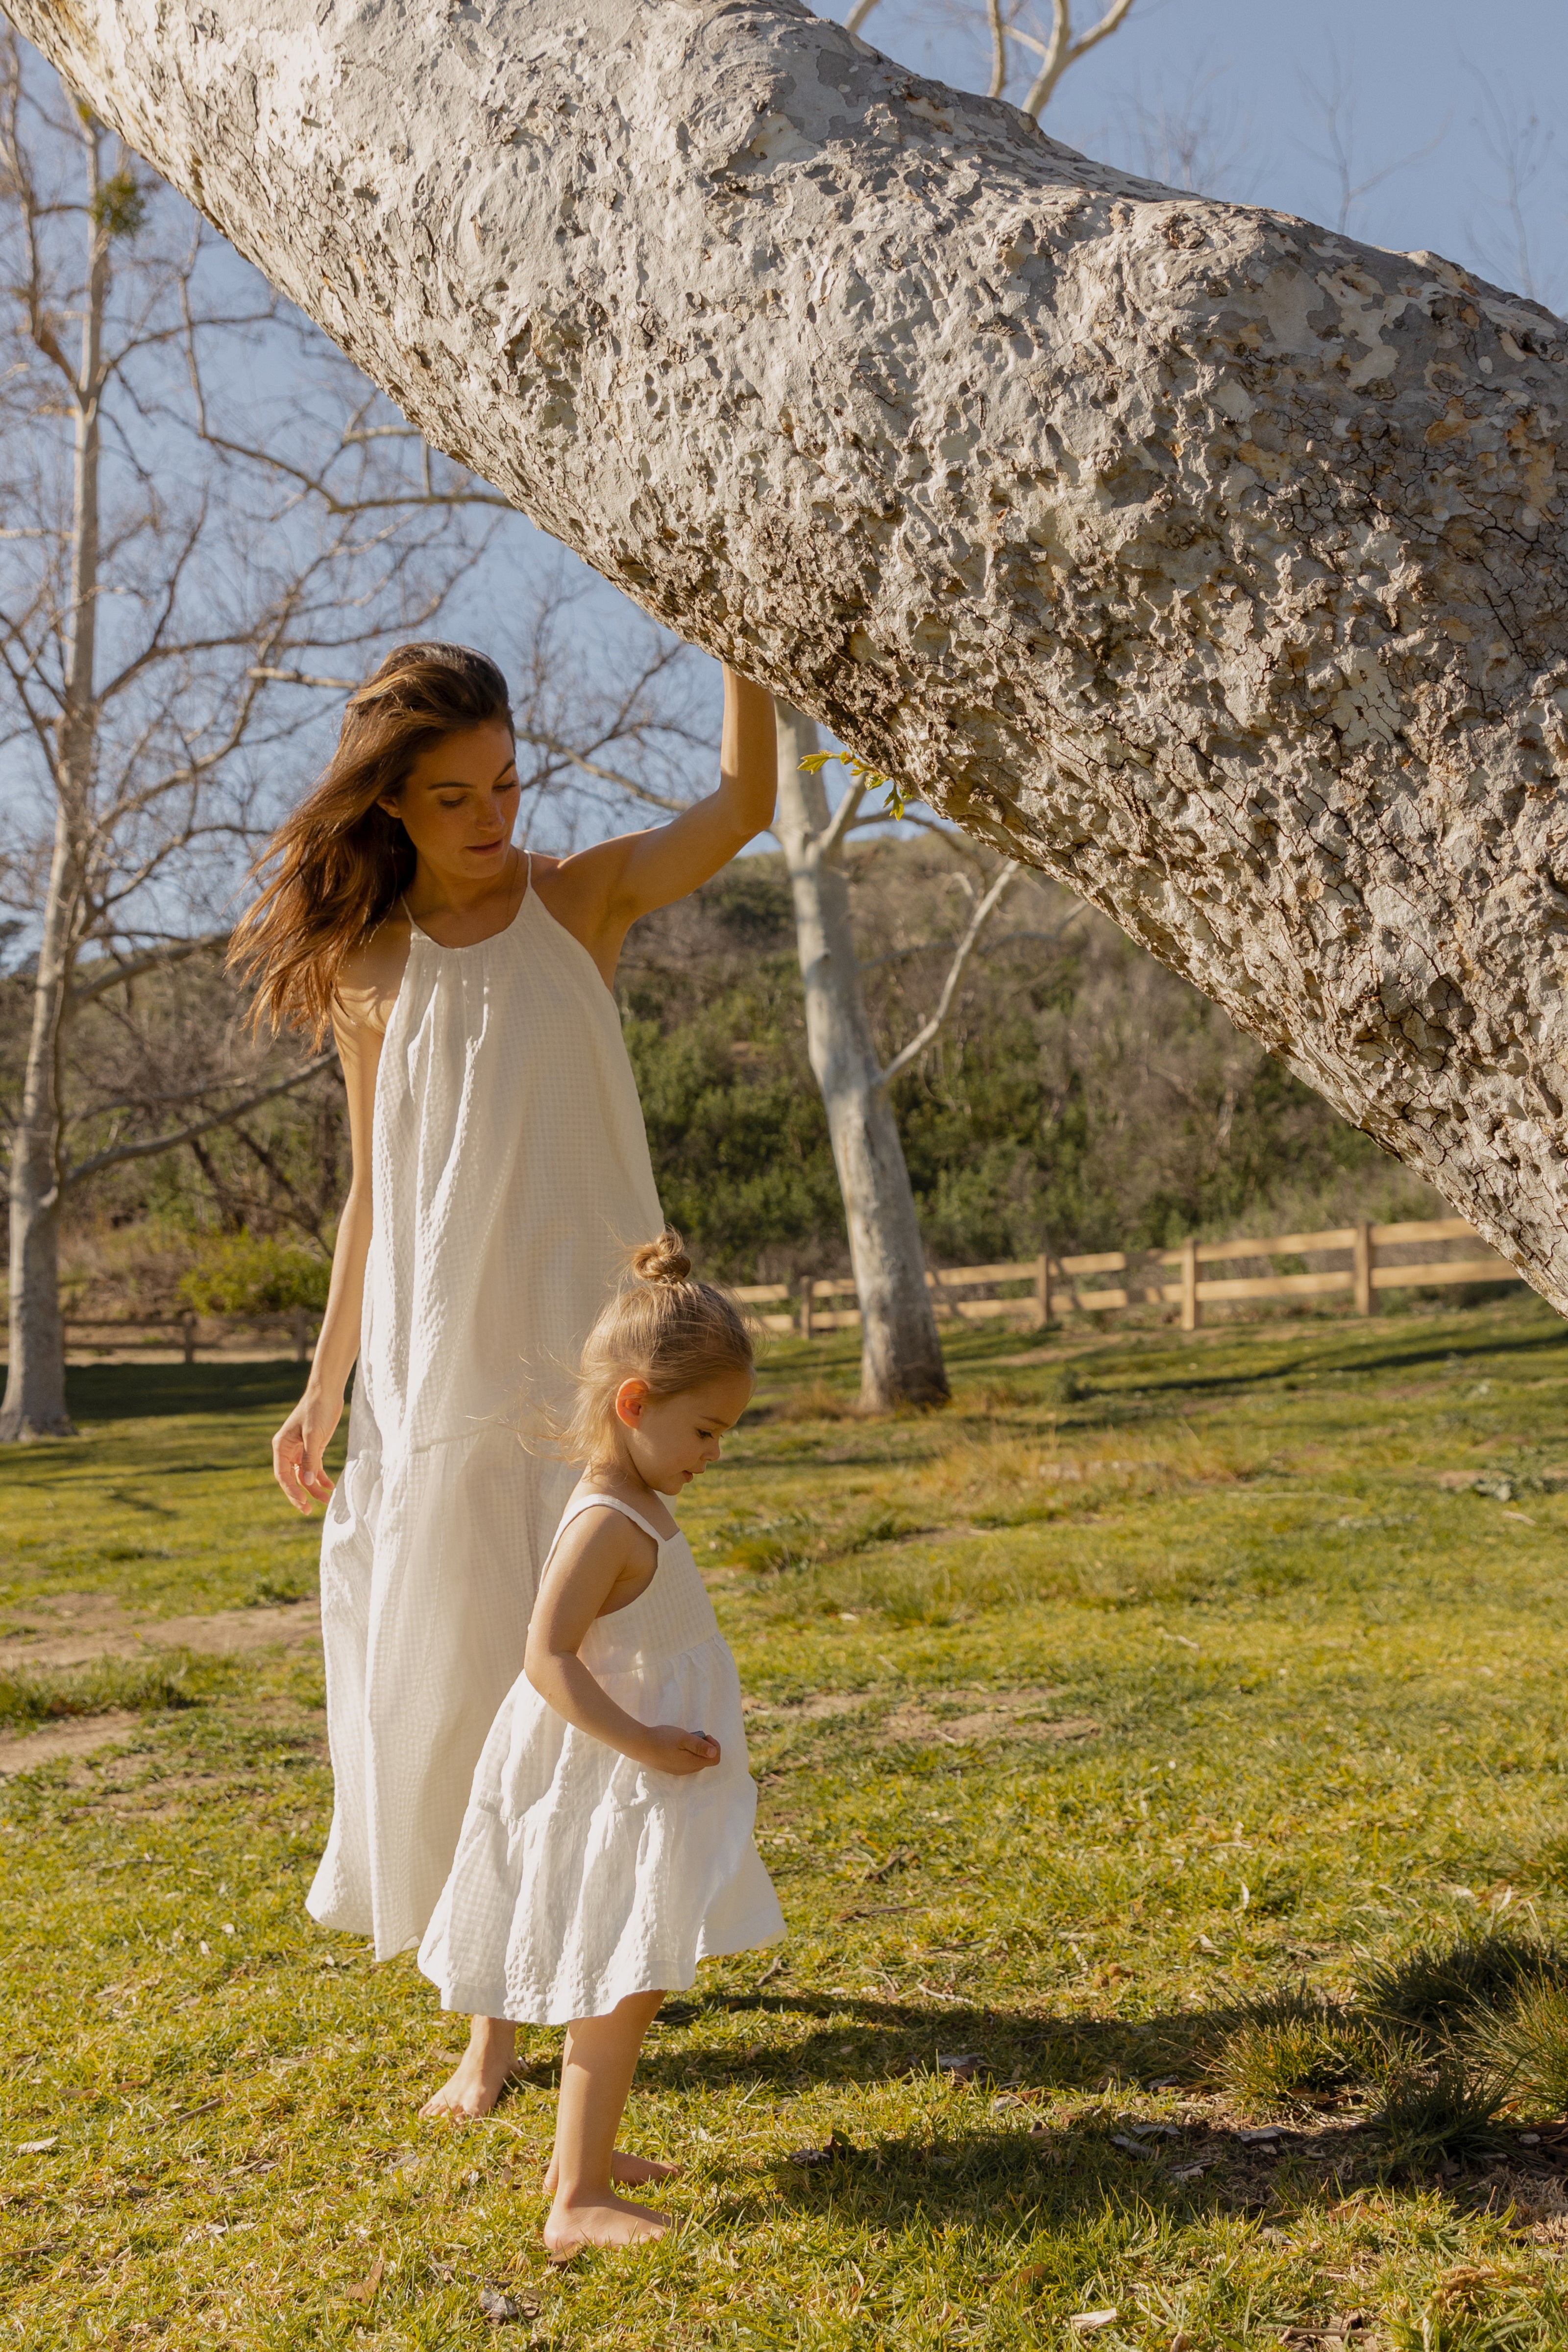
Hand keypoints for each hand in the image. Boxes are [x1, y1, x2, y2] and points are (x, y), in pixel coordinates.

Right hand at [272, 1386, 341, 1513]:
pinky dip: (321, 1479)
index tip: (303, 1502)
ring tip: (327, 1501)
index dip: (291, 1490)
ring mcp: (300, 1450)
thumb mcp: (313, 1435)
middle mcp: (288, 1450)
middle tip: (309, 1511)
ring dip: (314, 1489)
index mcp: (281, 1446)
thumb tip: (309, 1483)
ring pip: (304, 1476)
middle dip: (300, 1495)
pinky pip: (314, 1469)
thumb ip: (310, 1459)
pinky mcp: (313, 1449)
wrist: (327, 1393)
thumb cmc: (317, 1410)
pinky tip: (330, 1488)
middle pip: (292, 1479)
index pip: (283, 1475)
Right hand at [641, 1724, 720, 1775]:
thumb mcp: (683, 1738)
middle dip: (705, 1747)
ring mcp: (679, 1771)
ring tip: (685, 1740)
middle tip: (694, 1736)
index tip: (705, 1736)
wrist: (640, 1745)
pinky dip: (688, 1753)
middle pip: (706, 1761)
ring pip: (696, 1761)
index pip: (715, 1759)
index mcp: (692, 1763)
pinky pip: (687, 1762)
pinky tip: (677, 1746)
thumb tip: (714, 1752)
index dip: (714, 1746)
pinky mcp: (672, 1768)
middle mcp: (688, 1770)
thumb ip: (699, 1746)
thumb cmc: (662, 1739)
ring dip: (696, 1750)